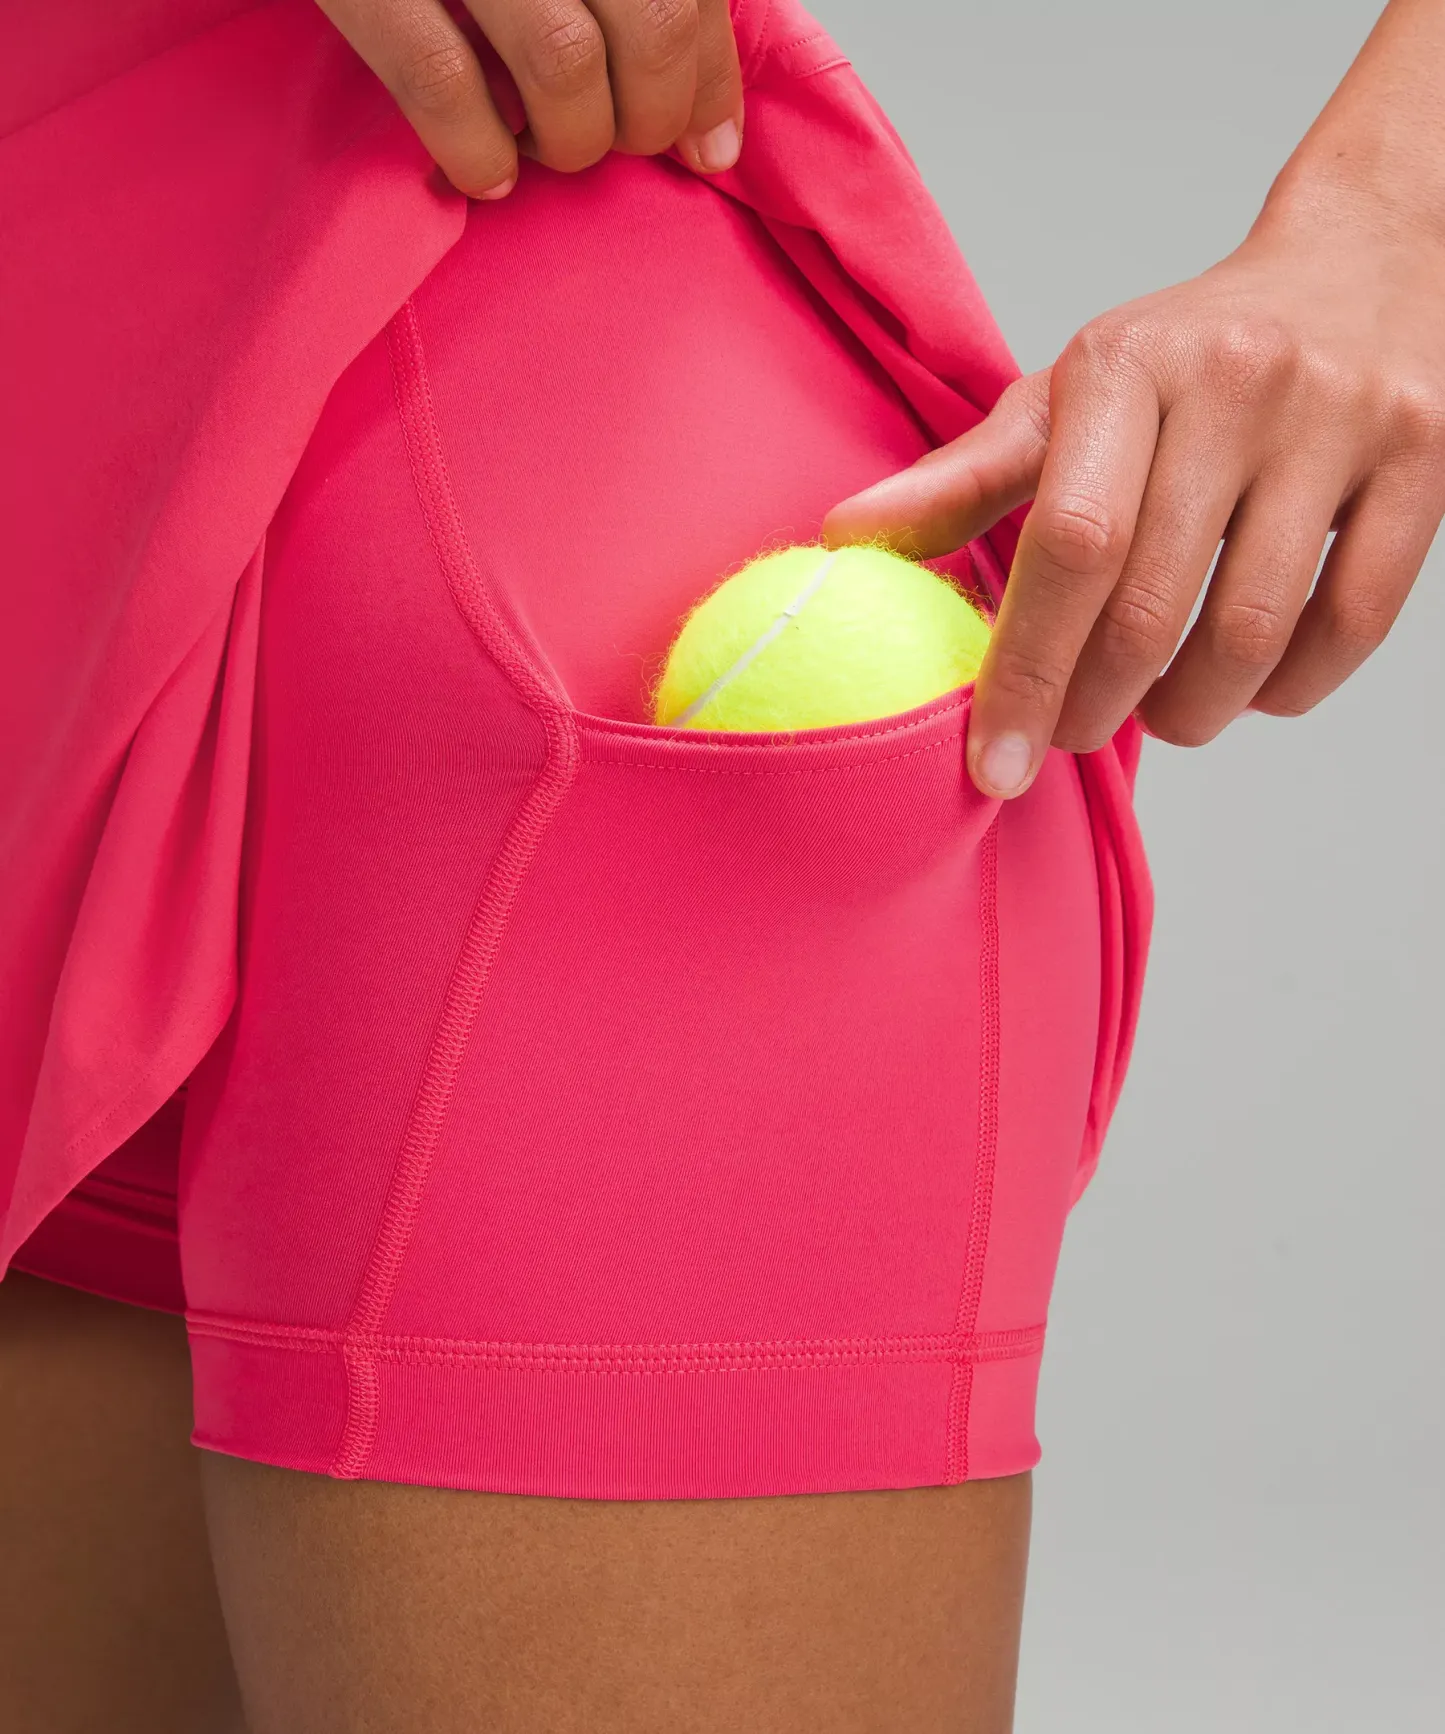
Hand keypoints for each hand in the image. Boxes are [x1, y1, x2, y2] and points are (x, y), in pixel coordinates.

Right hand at [315, 0, 742, 198]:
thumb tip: (714, 127)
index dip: (711, 79)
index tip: (708, 146)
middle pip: (649, 20)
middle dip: (649, 115)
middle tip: (620, 145)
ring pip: (562, 59)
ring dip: (572, 139)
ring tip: (550, 152)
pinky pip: (443, 80)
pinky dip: (478, 151)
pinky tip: (487, 173)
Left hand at [824, 184, 1444, 797]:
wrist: (1360, 267)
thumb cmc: (1185, 356)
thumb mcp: (1066, 399)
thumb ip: (964, 480)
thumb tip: (847, 542)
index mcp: (1128, 368)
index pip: (1068, 547)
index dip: (1025, 672)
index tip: (994, 763)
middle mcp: (1240, 384)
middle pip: (1154, 610)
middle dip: (1096, 709)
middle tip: (1071, 735)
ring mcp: (1344, 421)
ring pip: (1253, 635)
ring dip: (1189, 713)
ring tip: (1157, 712)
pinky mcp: (1426, 462)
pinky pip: (1350, 627)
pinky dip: (1285, 691)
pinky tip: (1244, 688)